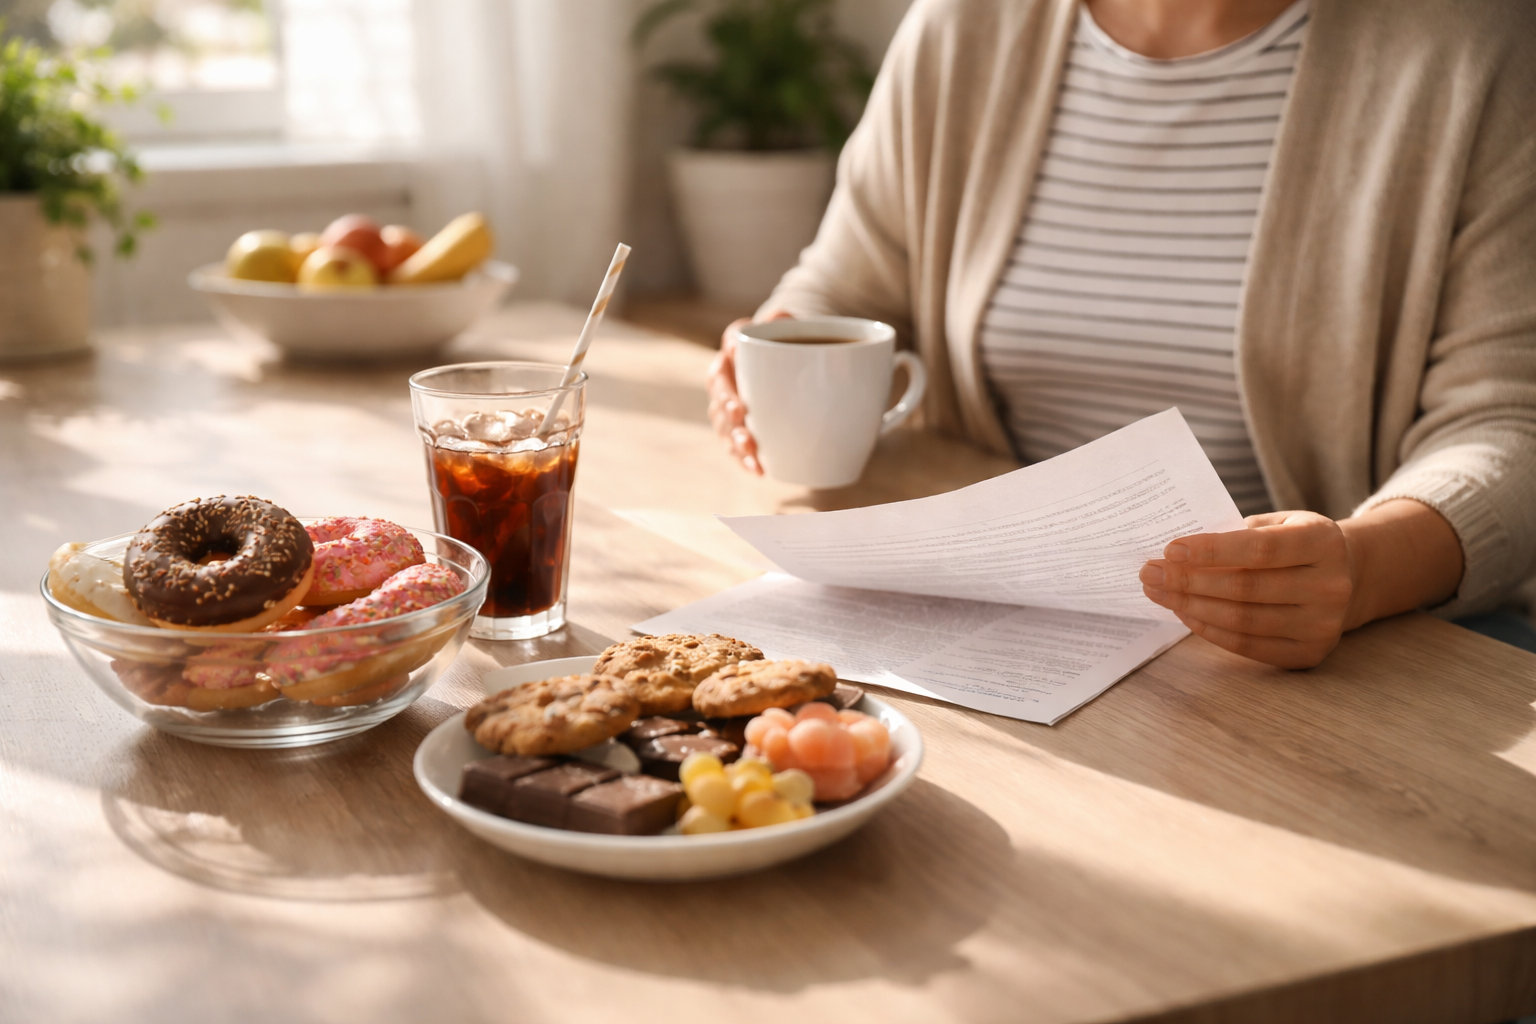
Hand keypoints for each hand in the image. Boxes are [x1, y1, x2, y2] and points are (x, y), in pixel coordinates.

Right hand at [707, 313, 791, 475]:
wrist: (793, 362)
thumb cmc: (789, 341)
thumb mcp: (790, 325)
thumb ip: (784, 320)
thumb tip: (781, 320)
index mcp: (735, 350)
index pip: (726, 352)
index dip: (727, 358)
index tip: (733, 362)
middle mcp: (725, 378)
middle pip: (718, 392)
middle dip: (726, 405)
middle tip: (740, 415)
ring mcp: (728, 406)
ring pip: (723, 424)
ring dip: (734, 439)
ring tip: (751, 452)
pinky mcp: (738, 429)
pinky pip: (734, 446)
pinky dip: (743, 460)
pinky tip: (758, 470)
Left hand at [1139, 511, 1355, 668]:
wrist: (1348, 577)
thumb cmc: (1297, 545)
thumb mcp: (1280, 523)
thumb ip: (1238, 533)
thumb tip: (1177, 552)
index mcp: (1323, 542)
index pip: (1259, 549)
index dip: (1210, 550)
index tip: (1170, 550)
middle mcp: (1330, 586)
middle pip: (1245, 588)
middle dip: (1188, 581)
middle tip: (1149, 573)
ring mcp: (1323, 625)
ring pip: (1242, 620)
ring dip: (1191, 606)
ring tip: (1159, 592)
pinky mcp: (1309, 653)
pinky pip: (1247, 645)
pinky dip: (1209, 629)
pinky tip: (1184, 612)